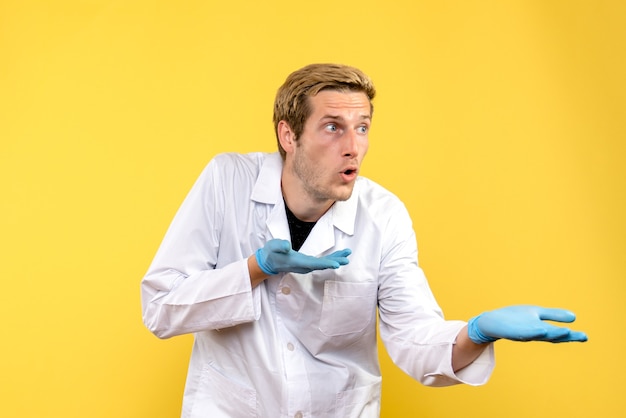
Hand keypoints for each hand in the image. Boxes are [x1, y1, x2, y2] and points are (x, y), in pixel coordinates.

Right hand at [255, 239, 350, 274]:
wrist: (268, 261)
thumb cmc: (271, 253)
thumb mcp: (272, 246)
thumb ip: (279, 246)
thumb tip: (287, 246)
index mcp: (297, 262)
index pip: (314, 264)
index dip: (326, 264)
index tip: (337, 264)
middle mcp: (304, 266)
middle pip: (322, 265)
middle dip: (335, 261)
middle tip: (346, 259)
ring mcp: (306, 265)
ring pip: (323, 263)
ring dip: (335, 260)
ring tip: (346, 255)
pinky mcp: (307, 263)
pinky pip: (321, 262)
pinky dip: (330, 259)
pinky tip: (338, 257)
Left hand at [467, 305, 587, 343]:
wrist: (492, 322)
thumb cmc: (514, 318)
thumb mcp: (536, 314)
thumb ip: (553, 315)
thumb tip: (574, 317)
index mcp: (541, 328)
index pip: (558, 333)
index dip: (571, 335)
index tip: (586, 336)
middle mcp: (535, 332)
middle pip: (553, 335)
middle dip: (567, 336)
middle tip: (584, 337)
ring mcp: (524, 332)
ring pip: (541, 334)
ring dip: (553, 333)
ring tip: (567, 332)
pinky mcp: (513, 331)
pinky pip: (525, 332)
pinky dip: (534, 331)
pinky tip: (542, 329)